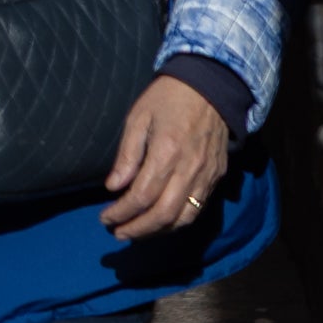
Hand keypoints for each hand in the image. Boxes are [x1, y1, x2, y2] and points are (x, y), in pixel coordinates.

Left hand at [101, 74, 231, 238]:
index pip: (142, 195)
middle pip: (164, 214)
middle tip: (118, 232)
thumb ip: (127, 155)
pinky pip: (198, 209)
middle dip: (138, 229)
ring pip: (184, 217)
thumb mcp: (137, 118)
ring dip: (158, 231)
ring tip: (136, 233)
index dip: (122, 212)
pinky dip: (178, 222)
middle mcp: (189, 170)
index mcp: (166, 152)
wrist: (210, 89)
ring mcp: (206, 177)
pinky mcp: (217, 178)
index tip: (105, 218)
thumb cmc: (166, 99)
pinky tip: (160, 222)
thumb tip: (113, 188)